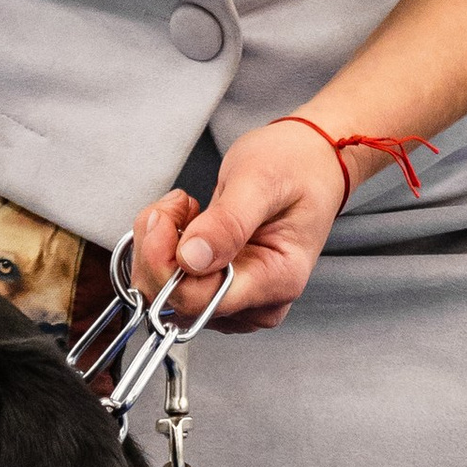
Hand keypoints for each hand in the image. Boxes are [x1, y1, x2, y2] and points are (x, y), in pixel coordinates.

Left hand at [130, 115, 351, 331]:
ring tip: (184, 208)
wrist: (308, 163)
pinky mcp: (217, 290)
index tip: (170, 214)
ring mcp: (235, 301)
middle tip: (177, 203)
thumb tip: (192, 259)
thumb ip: (228, 222)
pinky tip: (185, 222)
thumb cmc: (295, 167)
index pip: (199, 300)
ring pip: (166, 296)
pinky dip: (163, 249)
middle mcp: (256, 303)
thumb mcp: (261, 180)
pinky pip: (170, 285)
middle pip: (176, 302)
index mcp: (276, 280)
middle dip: (159, 251)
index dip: (167, 263)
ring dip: (158, 248)